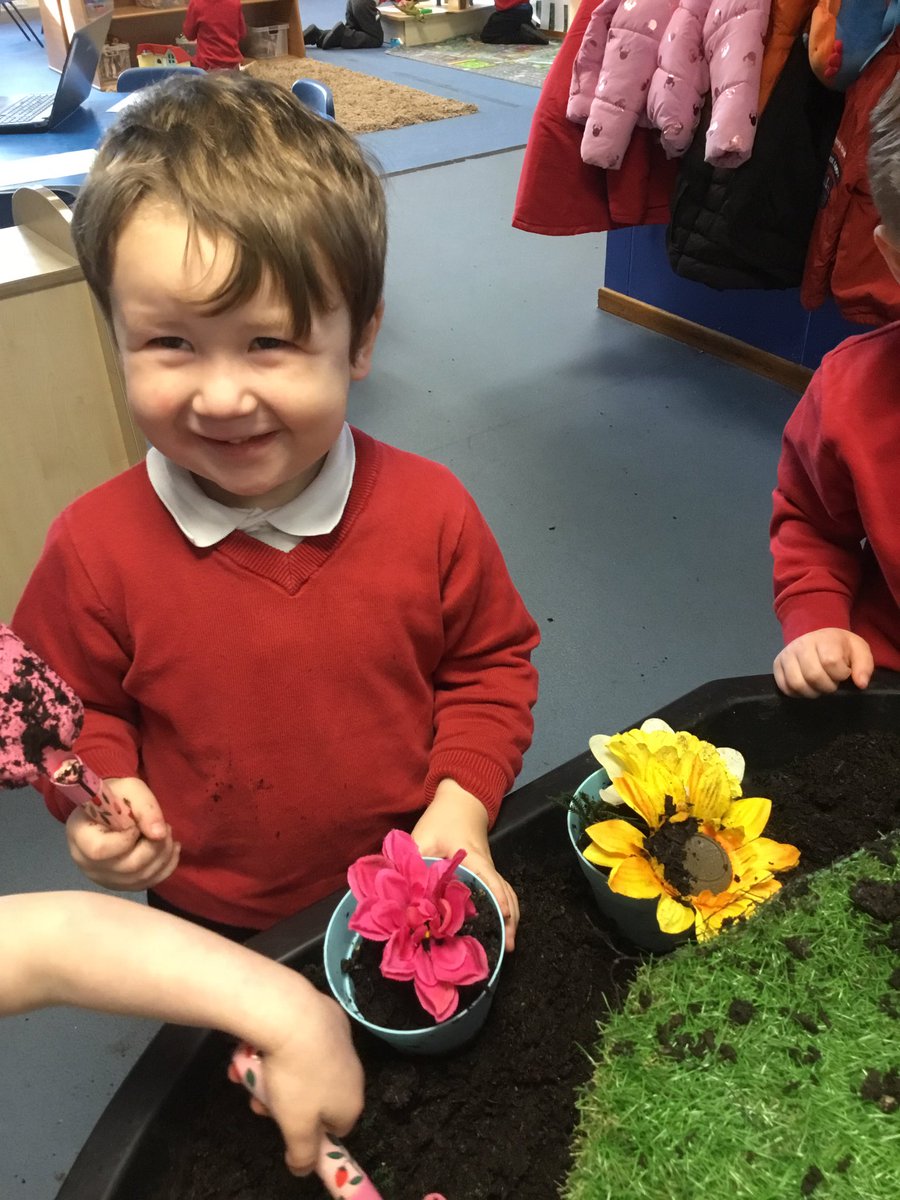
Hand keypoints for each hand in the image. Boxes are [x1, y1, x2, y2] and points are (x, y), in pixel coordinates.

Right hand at [65, 777, 179, 890]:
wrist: (109, 808)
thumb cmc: (116, 795)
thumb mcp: (130, 788)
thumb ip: (145, 807)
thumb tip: (159, 834)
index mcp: (80, 836)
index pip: (102, 850)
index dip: (128, 838)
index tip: (135, 823)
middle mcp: (87, 863)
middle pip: (128, 867)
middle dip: (155, 846)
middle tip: (164, 827)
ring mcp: (103, 878)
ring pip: (141, 878)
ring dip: (164, 855)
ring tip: (166, 833)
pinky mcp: (120, 885)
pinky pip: (148, 883)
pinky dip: (166, 866)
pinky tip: (170, 848)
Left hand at [230, 989, 363, 1175]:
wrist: (293, 1015)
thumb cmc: (297, 1077)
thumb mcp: (295, 1127)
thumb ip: (303, 1154)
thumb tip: (304, 1170)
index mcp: (351, 1101)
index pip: (335, 1128)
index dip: (309, 1131)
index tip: (284, 1124)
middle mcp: (353, 1071)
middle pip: (316, 1097)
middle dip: (284, 1102)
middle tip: (260, 1098)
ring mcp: (341, 1040)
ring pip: (305, 1068)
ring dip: (276, 1075)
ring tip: (249, 1069)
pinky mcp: (328, 1015)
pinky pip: (304, 1040)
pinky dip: (284, 1045)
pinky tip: (264, 1042)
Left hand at [411, 779, 519, 950]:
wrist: (461, 800)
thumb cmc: (442, 818)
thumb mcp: (422, 836)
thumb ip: (410, 860)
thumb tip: (396, 891)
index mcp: (473, 857)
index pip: (490, 879)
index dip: (498, 899)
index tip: (504, 919)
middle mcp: (486, 865)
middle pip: (505, 893)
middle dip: (510, 919)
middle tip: (508, 948)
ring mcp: (488, 869)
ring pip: (506, 894)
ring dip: (510, 917)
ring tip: (508, 944)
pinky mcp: (485, 872)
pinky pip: (500, 892)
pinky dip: (504, 908)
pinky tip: (499, 925)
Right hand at [774, 628, 873, 697]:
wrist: (818, 638)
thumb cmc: (840, 647)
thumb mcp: (859, 651)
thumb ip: (864, 666)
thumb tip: (860, 684)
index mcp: (824, 639)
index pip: (830, 662)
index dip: (840, 674)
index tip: (844, 673)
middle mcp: (801, 644)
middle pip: (812, 675)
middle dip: (827, 686)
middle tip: (832, 683)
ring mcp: (786, 654)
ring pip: (797, 683)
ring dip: (812, 692)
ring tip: (819, 687)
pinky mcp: (777, 665)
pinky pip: (784, 687)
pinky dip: (797, 694)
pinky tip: (807, 687)